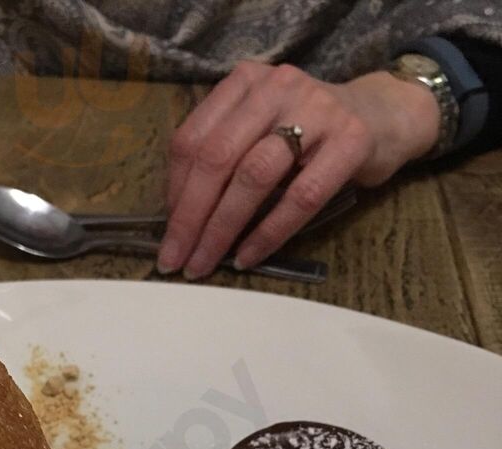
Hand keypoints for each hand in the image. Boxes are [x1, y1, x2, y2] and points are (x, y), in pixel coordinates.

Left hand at [158, 64, 440, 278]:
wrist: (383, 117)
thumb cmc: (309, 134)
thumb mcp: (260, 130)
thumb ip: (224, 156)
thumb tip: (180, 217)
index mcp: (244, 83)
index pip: (192, 139)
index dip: (175, 193)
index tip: (168, 235)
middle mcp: (275, 88)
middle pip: (217, 157)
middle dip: (191, 217)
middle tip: (177, 259)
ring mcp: (315, 110)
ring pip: (253, 176)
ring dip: (222, 228)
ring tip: (206, 263)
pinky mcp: (350, 141)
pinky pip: (300, 196)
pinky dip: (269, 233)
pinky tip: (249, 256)